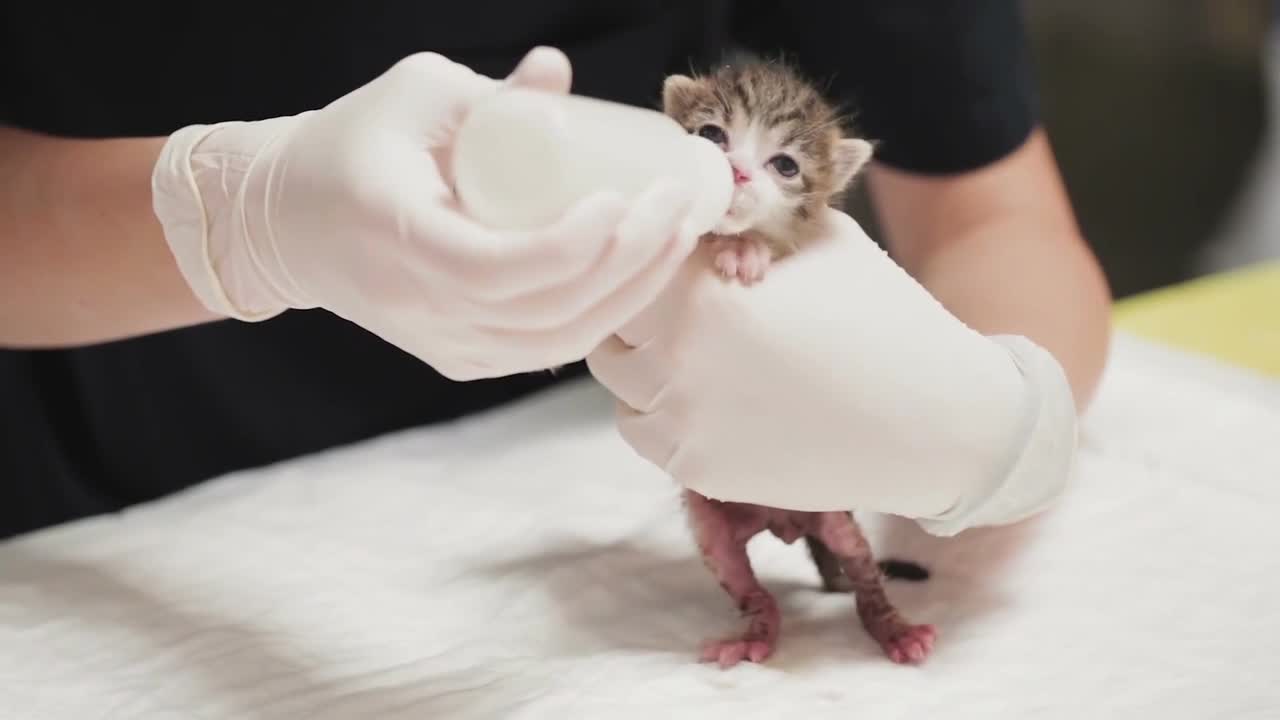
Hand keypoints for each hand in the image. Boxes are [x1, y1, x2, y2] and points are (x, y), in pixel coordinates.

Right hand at [151, 47, 703, 379]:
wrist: (290, 223)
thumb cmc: (353, 144)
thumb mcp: (413, 96)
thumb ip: (491, 92)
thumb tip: (560, 72)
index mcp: (399, 237)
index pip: (499, 267)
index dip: (574, 246)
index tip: (625, 199)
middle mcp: (420, 306)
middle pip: (547, 312)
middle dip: (630, 264)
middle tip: (679, 209)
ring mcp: (442, 342)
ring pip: (556, 342)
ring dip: (630, 295)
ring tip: (675, 239)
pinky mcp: (461, 358)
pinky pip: (544, 350)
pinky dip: (602, 317)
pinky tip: (641, 275)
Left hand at [587, 207, 1078, 536]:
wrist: (936, 422)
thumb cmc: (883, 317)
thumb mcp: (819, 240)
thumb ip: (747, 217)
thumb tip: (698, 198)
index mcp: (700, 296)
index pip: (629, 261)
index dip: (647, 251)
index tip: (672, 252)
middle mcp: (677, 363)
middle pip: (611, 320)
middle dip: (638, 304)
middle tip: (677, 300)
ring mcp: (684, 424)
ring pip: (619, 382)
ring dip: (643, 360)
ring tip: (699, 348)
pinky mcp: (699, 470)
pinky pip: (647, 432)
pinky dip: (665, 412)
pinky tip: (715, 394)